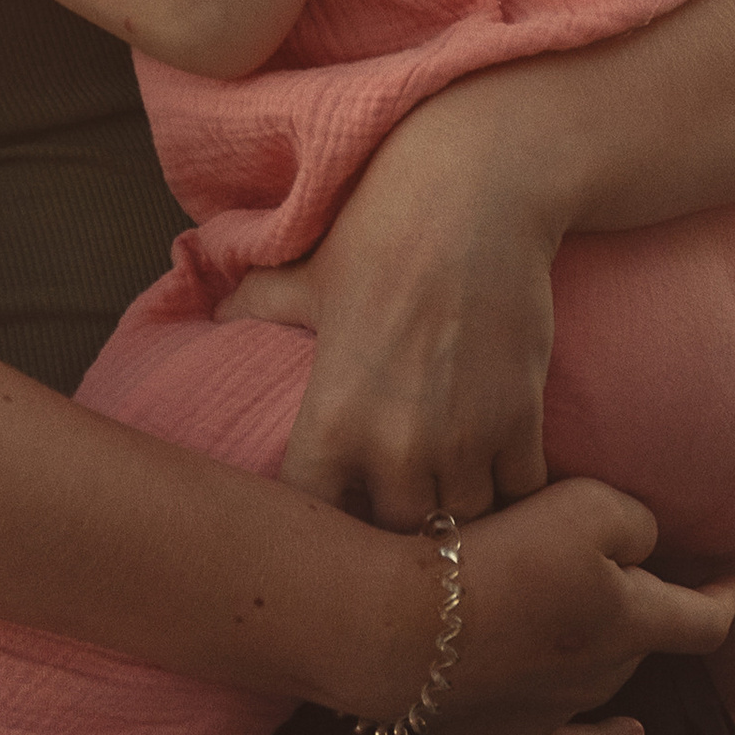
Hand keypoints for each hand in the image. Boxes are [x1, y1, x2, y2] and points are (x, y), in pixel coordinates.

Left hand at [224, 81, 560, 524]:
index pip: (314, 520)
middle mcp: (395, 446)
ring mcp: (462, 439)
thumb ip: (259, 304)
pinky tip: (504, 478)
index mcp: (331, 418)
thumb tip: (213, 308)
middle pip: (396, 541)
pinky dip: (515, 496)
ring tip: (457, 506)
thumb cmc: (382, 227)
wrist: (476, 193)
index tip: (337, 515)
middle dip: (398, 534)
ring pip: (463, 527)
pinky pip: (521, 498)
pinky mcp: (520, 422)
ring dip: (460, 520)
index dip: (324, 528)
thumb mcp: (307, 271)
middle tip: (402, 519)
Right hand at [414, 477, 734, 734]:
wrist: (403, 625)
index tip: (731, 581)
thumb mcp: (586, 507)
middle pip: (645, 639)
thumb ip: (637, 525)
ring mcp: (558, 713)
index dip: (724, 598)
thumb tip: (648, 549)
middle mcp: (605, 675)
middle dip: (646, 604)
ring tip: (589, 611)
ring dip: (613, 649)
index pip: (703, 621)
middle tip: (615, 564)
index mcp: (630, 622)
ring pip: (607, 678)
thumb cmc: (498, 556)